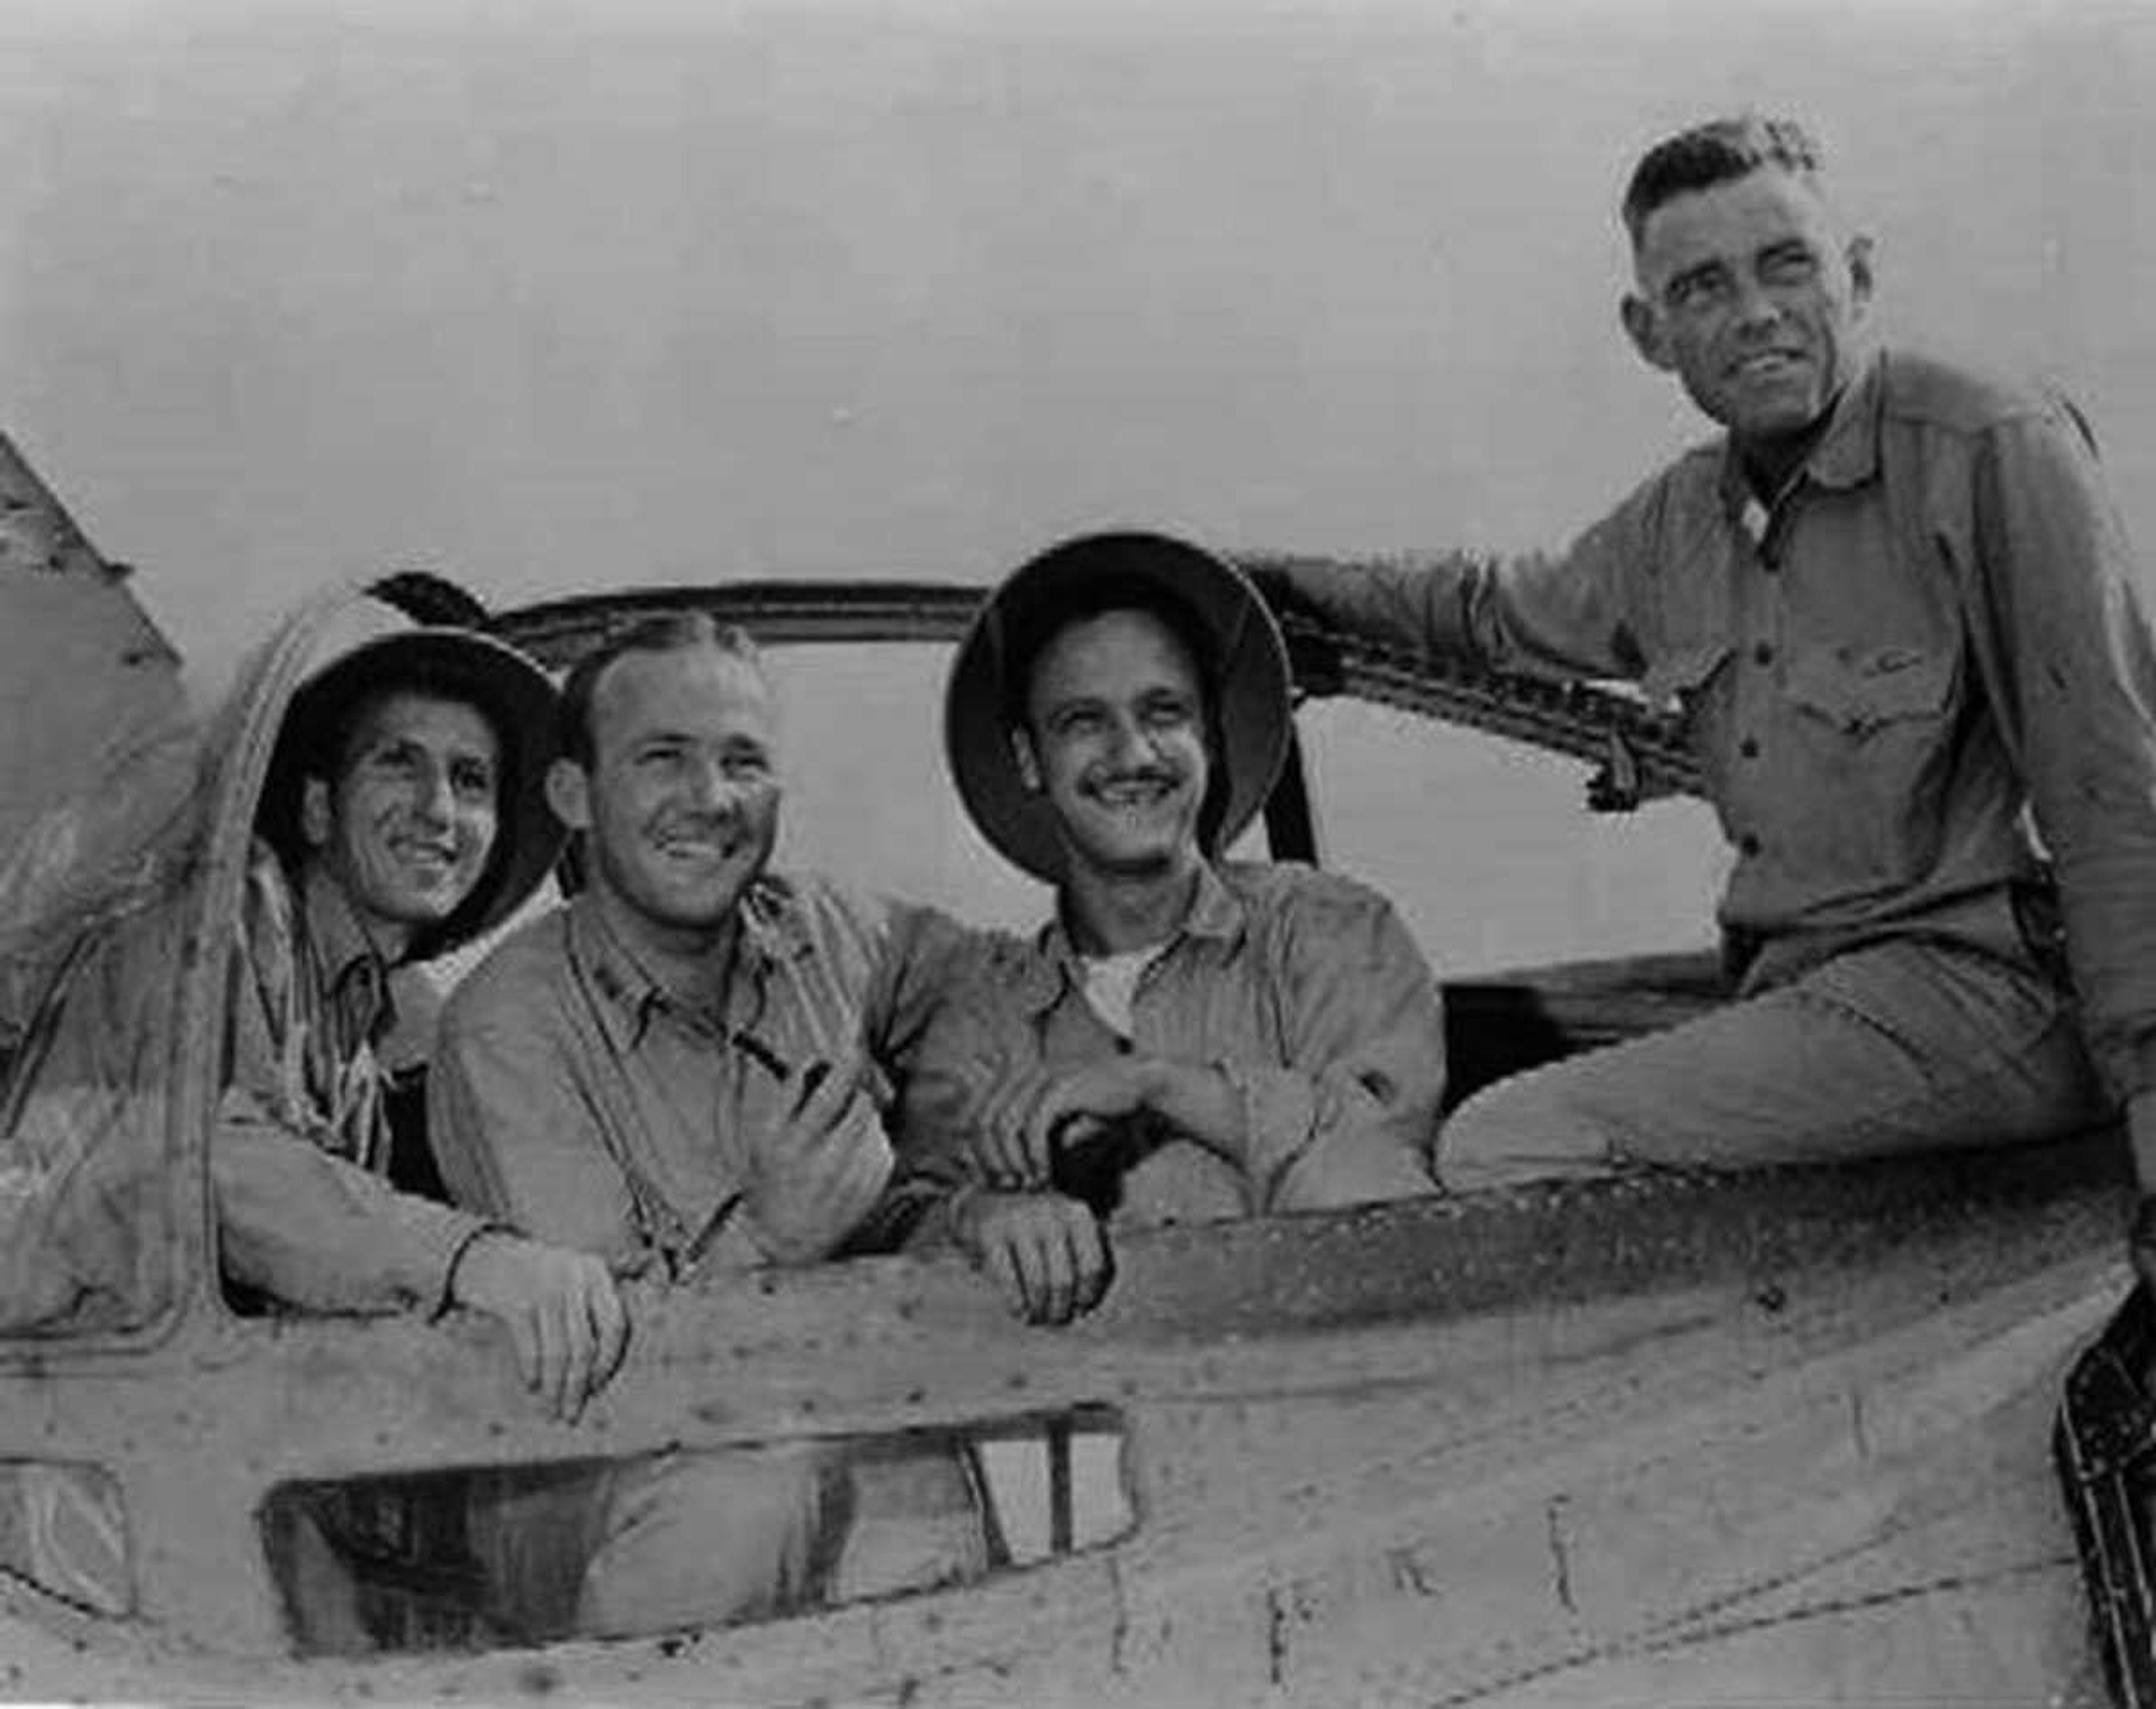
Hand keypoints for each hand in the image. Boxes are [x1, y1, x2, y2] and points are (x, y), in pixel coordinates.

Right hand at [450, 1232, 628, 1422]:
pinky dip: (533, 1370)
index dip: (609, 1362)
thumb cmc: (533, 1277)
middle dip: (579, 1386)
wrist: (482, 1252)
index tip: (597, 1388)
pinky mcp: (516, 1300)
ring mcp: (545, 1287)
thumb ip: (590, 1310)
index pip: (616, 1325)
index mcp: (596, 1272)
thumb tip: (599, 1373)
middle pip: (586, 1345)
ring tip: (552, 1410)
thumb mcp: (571, 1279)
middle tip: (571, 1414)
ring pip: (559, 1352)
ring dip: (556, 1388)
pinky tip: (532, 1385)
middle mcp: (575, 1277)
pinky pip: (531, 1347)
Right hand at [743, 1046, 893, 1263]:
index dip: (845, 1064)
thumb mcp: (765, 1139)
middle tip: (849, 1092)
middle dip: (857, 1091)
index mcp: (790, 1143)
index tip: (851, 1050)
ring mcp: (850, 1177)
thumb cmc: (773, 1183)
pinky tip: (853, 1157)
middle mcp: (822, 1160)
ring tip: (844, 1132)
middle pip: (860, 1103)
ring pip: (873, 1123)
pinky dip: (872, 1144)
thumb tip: (814, 1062)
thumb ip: (786, 1098)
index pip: (829, 1089)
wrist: (790, 1241)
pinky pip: (882, 1147)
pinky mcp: (870, 1189)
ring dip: (863, 1117)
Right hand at [953, 1190, 1110, 1324]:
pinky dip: (1016, 1302)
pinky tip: (1018, 1311)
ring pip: (1039, 1282)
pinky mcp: (992, 1232)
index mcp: (1077, 1213)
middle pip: (1065, 1279)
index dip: (1087, 1294)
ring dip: (1039, 1309)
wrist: (988, 1196)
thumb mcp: (1064, 1227)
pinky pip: (1009, 1280)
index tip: (1080, 1309)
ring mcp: (1020, 1221)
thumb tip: (1083, 1308)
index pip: (1092, 1266)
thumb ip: (1078, 1257)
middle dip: (1060, 1307)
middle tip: (1055, 1319)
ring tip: (1036, 1318)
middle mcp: (1051, 1213)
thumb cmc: (1035, 1225)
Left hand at [968, 1059, 1150, 1188]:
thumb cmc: (1095, 1109)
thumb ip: (1025, 1136)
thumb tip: (993, 1167)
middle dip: (988, 1159)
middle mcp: (1021, 1073)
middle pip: (982, 1120)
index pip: (973, 1113)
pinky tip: (1043, 1174)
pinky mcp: (1061, 1086)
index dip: (975, 1149)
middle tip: (1004, 1186)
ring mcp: (1040, 1077)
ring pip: (1004, 1124)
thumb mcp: (1054, 1122)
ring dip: (1011, 1160)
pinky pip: (1034, 1125)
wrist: (1139, 1086)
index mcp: (1013, 1077)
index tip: (988, 1178)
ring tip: (1024, 1184)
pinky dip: (1034, 1155)